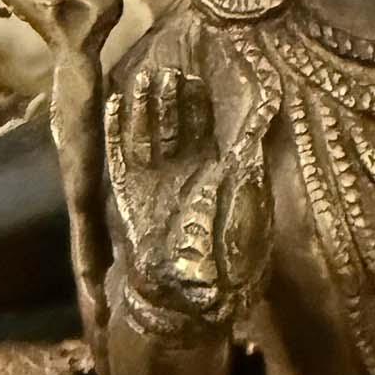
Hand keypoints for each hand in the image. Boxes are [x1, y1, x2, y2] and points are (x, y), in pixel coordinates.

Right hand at [107, 57, 269, 325]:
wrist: (186, 303)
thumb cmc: (226, 268)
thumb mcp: (248, 219)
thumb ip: (252, 178)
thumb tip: (261, 141)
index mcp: (211, 178)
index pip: (203, 131)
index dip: (199, 106)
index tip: (196, 79)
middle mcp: (181, 176)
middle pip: (174, 126)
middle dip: (172, 99)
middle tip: (171, 70)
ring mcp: (153, 184)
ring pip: (148, 135)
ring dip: (145, 108)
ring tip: (145, 78)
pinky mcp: (128, 197)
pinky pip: (120, 157)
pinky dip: (116, 132)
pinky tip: (113, 105)